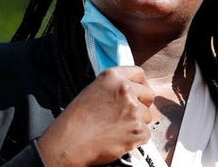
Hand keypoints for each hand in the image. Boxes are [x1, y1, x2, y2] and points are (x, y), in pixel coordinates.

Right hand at [37, 66, 154, 165]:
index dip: (140, 84)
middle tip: (128, 114)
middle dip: (141, 104)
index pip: (139, 73)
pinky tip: (120, 138)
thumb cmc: (75, 121)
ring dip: (137, 123)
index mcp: (113, 77)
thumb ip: (114, 88)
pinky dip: (136, 138)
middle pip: (148, 94)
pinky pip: (146, 133)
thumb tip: (131, 92)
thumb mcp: (92, 91)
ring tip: (118, 128)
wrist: (68, 143)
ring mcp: (134, 110)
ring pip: (147, 116)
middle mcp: (126, 90)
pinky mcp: (138, 129)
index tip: (138, 91)